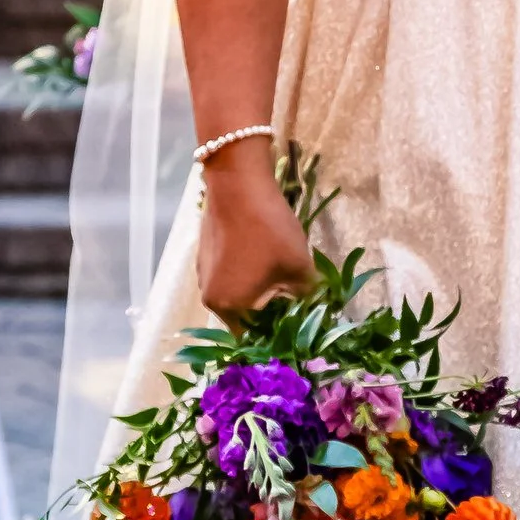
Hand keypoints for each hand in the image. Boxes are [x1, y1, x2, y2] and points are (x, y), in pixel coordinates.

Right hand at [197, 158, 313, 322]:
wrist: (238, 182)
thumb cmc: (269, 230)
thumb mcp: (299, 267)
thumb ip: (308, 297)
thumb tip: (316, 311)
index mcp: (229, 308)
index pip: (256, 338)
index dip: (279, 332)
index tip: (300, 319)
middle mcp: (210, 298)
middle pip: (245, 318)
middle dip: (270, 310)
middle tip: (295, 295)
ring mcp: (204, 275)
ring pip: (237, 295)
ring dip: (259, 290)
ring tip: (282, 272)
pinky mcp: (205, 255)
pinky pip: (229, 276)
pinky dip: (247, 273)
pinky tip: (264, 255)